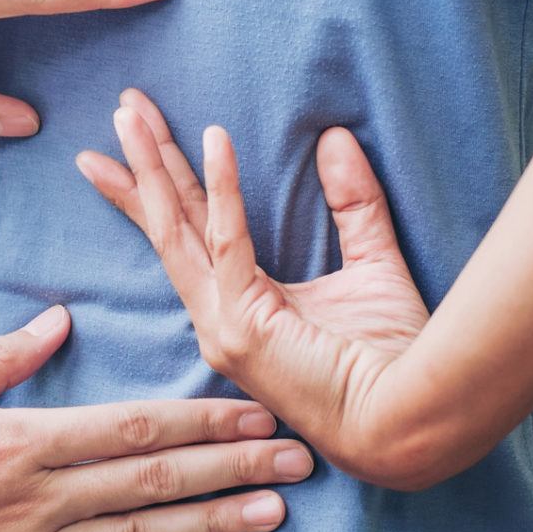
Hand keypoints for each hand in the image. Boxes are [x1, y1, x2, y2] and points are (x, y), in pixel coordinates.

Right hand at [0, 304, 313, 531]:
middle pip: (154, 484)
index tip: (254, 411)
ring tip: (273, 513)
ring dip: (213, 527)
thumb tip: (57, 321)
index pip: (131, 429)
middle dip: (232, 468)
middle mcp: (36, 504)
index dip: (201, 421)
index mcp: (16, 443)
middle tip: (297, 458)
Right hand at [77, 90, 429, 484]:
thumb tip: (335, 138)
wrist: (411, 422)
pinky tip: (215, 140)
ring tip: (132, 114)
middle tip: (120, 110)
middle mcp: (217, 317)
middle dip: (141, 164)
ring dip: (154, 166)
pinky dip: (221, 187)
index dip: (160, 185)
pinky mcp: (244, 324)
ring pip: (176, 228)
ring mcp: (223, 324)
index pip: (189, 233)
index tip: (137, 138)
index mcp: (238, 308)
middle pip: (168, 224)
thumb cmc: (397, 361)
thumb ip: (353, 204)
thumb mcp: (372, 266)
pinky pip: (228, 240)